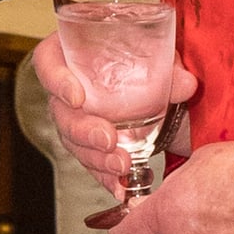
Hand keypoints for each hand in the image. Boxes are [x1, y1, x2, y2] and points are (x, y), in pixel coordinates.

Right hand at [31, 31, 197, 199]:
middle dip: (83, 131)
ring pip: (74, 142)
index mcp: (70, 52)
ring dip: (96, 158)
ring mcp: (78, 116)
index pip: (48, 62)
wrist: (153, 70)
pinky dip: (106, 175)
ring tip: (121, 167)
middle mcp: (68, 86)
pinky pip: (91, 160)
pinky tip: (121, 185)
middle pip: (61, 112)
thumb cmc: (142, 48)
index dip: (56, 81)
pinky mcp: (92, 141)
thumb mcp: (156, 48)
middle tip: (108, 140)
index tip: (77, 98)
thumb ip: (168, 64)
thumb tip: (185, 84)